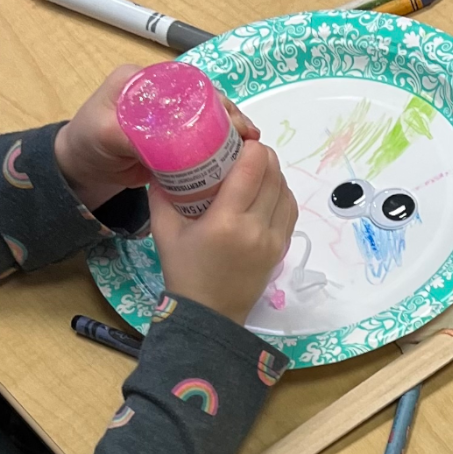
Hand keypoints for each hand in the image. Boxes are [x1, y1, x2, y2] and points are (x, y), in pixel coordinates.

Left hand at [54, 63, 258, 213]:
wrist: (86, 169)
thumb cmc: (89, 143)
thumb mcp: (104, 134)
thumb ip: (128, 133)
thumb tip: (162, 139)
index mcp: (143, 81)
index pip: (186, 82)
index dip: (213, 97)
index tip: (231, 117)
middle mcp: (161, 94)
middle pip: (204, 99)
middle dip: (230, 114)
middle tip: (248, 135)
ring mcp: (172, 117)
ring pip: (210, 119)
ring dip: (232, 132)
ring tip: (251, 146)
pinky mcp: (178, 139)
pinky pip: (205, 140)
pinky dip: (223, 148)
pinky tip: (239, 157)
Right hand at [150, 142, 297, 324]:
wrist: (209, 314)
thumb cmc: (184, 270)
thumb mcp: (164, 229)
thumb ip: (162, 193)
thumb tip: (163, 161)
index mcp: (227, 221)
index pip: (252, 170)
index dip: (252, 148)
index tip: (240, 139)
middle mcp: (256, 228)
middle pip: (273, 176)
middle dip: (263, 157)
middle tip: (246, 150)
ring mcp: (273, 240)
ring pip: (286, 192)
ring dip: (275, 175)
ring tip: (256, 168)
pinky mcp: (281, 249)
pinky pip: (290, 212)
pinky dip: (281, 194)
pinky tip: (266, 190)